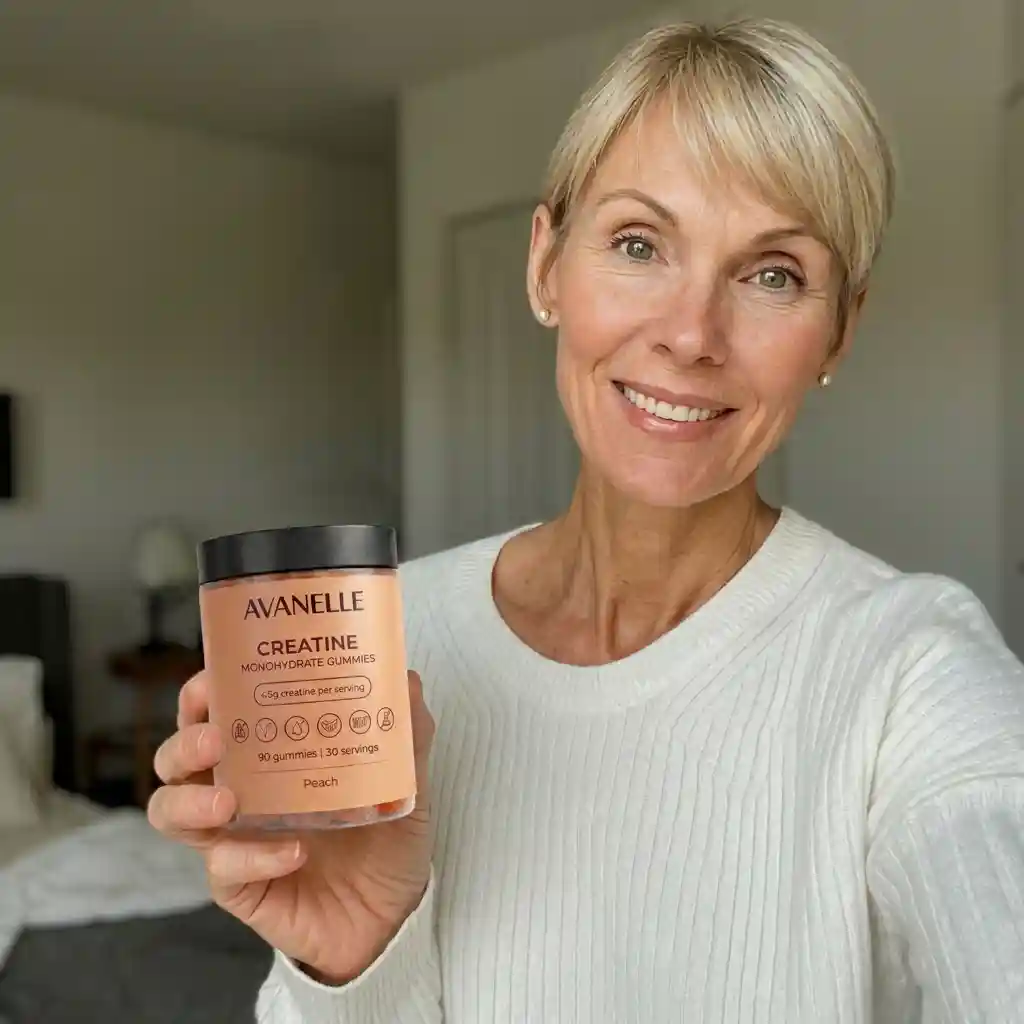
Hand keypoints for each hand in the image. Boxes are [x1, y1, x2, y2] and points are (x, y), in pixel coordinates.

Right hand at [148, 669, 433, 983]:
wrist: (393, 911)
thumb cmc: (386, 834)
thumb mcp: (405, 777)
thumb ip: (407, 730)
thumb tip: (408, 677)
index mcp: (268, 749)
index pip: (216, 711)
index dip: (202, 692)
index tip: (213, 678)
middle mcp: (239, 787)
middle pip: (176, 758)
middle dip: (185, 743)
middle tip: (216, 739)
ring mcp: (232, 837)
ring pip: (172, 812)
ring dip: (191, 801)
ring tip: (229, 801)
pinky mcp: (238, 884)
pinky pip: (223, 868)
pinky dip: (254, 856)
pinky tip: (293, 852)